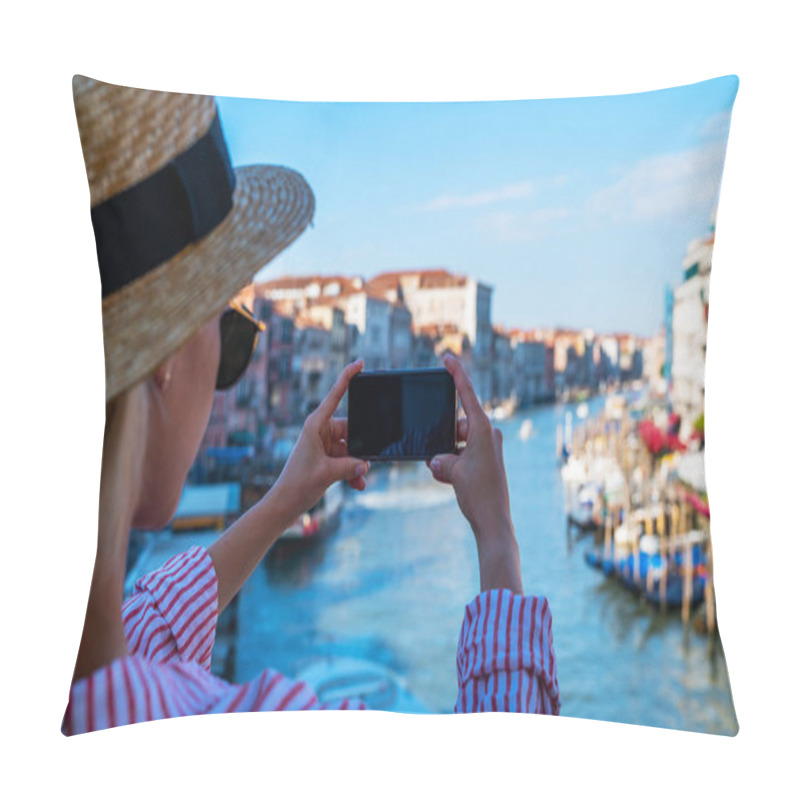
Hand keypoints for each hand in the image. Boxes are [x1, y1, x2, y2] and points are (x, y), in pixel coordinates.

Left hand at [272, 360, 369, 520]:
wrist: (285, 504)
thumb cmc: (298, 484)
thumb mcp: (327, 473)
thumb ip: (351, 466)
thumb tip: (367, 464)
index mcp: (316, 425)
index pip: (335, 395)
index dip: (348, 377)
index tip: (360, 363)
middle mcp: (321, 430)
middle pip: (352, 428)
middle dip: (362, 446)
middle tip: (367, 461)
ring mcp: (325, 444)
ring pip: (352, 447)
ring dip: (357, 464)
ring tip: (359, 480)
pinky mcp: (328, 457)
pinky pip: (348, 459)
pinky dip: (353, 471)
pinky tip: (357, 485)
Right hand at [427, 354, 521, 593]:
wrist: (494, 521)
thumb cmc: (478, 494)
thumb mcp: (452, 472)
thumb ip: (441, 458)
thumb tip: (437, 459)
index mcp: (483, 430)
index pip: (467, 394)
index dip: (457, 375)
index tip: (448, 358)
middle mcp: (489, 435)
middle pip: (457, 424)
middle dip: (443, 437)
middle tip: (443, 460)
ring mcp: (489, 448)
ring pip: (457, 441)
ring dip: (447, 455)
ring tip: (449, 476)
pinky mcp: (487, 461)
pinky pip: (462, 454)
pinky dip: (453, 463)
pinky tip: (449, 479)